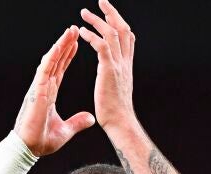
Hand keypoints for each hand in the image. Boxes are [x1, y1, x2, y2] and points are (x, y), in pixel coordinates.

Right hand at [14, 26, 95, 156]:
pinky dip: (52, 57)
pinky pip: (45, 70)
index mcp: (48, 94)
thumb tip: (90, 118)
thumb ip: (77, 122)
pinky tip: (59, 46)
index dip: (67, 57)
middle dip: (65, 45)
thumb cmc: (41, 141)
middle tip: (74, 30)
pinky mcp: (36, 91)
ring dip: (60, 46)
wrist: (29, 148)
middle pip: (55, 61)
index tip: (76, 44)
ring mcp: (39, 88)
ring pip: (50, 61)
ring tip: (69, 32)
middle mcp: (43, 88)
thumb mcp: (65, 130)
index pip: (59, 71)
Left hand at [78, 0, 136, 131]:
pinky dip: (92, 36)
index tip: (110, 15)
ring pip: (112, 34)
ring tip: (84, 13)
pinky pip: (101, 46)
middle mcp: (125, 62)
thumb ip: (115, 82)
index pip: (127, 38)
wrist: (120, 124)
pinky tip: (82, 32)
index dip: (119, 24)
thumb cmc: (116, 115)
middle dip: (112, 13)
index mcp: (126, 67)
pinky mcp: (109, 70)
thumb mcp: (118, 92)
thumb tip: (112, 83)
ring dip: (98, 20)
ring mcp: (118, 65)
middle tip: (102, 1)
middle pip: (123, 29)